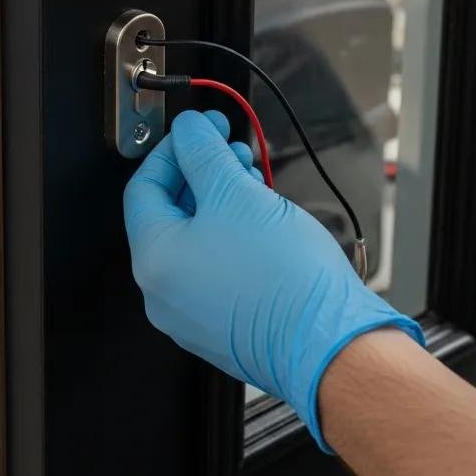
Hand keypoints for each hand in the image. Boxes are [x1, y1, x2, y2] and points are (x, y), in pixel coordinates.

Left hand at [123, 109, 422, 450]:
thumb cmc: (285, 280)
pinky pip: (215, 266)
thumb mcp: (237, 193)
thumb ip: (203, 152)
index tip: (200, 130)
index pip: (144, 188)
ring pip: (196, 238)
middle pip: (171, 212)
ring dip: (221, 199)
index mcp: (154, 260)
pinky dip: (231, 233)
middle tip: (232, 148)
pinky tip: (260, 217)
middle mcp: (164, 293)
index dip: (173, 150)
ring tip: (253, 181)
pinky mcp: (223, 323)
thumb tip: (188, 130)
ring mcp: (192, 312)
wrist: (331, 344)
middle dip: (203, 172)